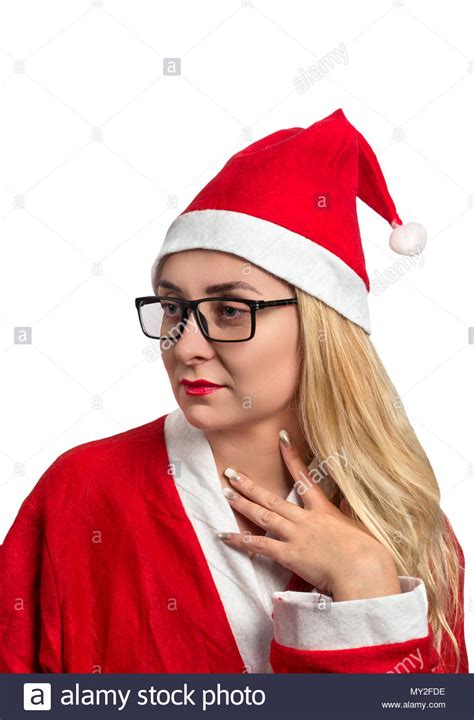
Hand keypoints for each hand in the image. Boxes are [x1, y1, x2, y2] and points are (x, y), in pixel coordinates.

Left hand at [217, 430, 400, 600]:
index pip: (303, 477)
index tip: (281, 438)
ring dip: (242, 504)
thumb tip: (349, 497)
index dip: (291, 456)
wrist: (363, 569)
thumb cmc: (367, 551)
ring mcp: (295, 535)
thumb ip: (348, 510)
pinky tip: (224, 535)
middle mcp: (305, 519)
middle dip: (249, 485)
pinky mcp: (289, 554)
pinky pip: (260, 545)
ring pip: (262, 516)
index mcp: (322, 509)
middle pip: (272, 498)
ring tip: (225, 493)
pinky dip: (240, 540)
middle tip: (230, 472)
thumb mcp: (359, 525)